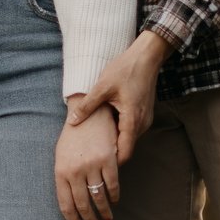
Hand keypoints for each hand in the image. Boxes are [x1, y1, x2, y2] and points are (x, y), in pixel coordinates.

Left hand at [55, 103, 121, 219]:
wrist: (89, 112)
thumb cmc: (73, 135)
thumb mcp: (62, 155)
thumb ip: (65, 178)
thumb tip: (70, 202)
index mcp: (60, 172)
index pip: (65, 205)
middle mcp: (74, 171)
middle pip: (82, 205)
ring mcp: (92, 165)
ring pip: (99, 197)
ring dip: (104, 212)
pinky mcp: (108, 159)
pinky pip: (113, 184)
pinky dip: (115, 196)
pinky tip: (115, 201)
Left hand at [65, 31, 169, 160]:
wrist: (146, 56)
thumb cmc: (126, 69)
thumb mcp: (102, 87)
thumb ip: (87, 106)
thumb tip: (72, 122)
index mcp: (132, 120)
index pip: (125, 153)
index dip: (112, 162)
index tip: (96, 163)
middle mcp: (142, 124)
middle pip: (127, 148)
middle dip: (111, 152)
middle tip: (91, 153)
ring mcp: (145, 119)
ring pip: (129, 139)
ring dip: (116, 140)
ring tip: (96, 140)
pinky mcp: (145, 114)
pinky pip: (132, 129)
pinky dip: (120, 131)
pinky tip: (107, 124)